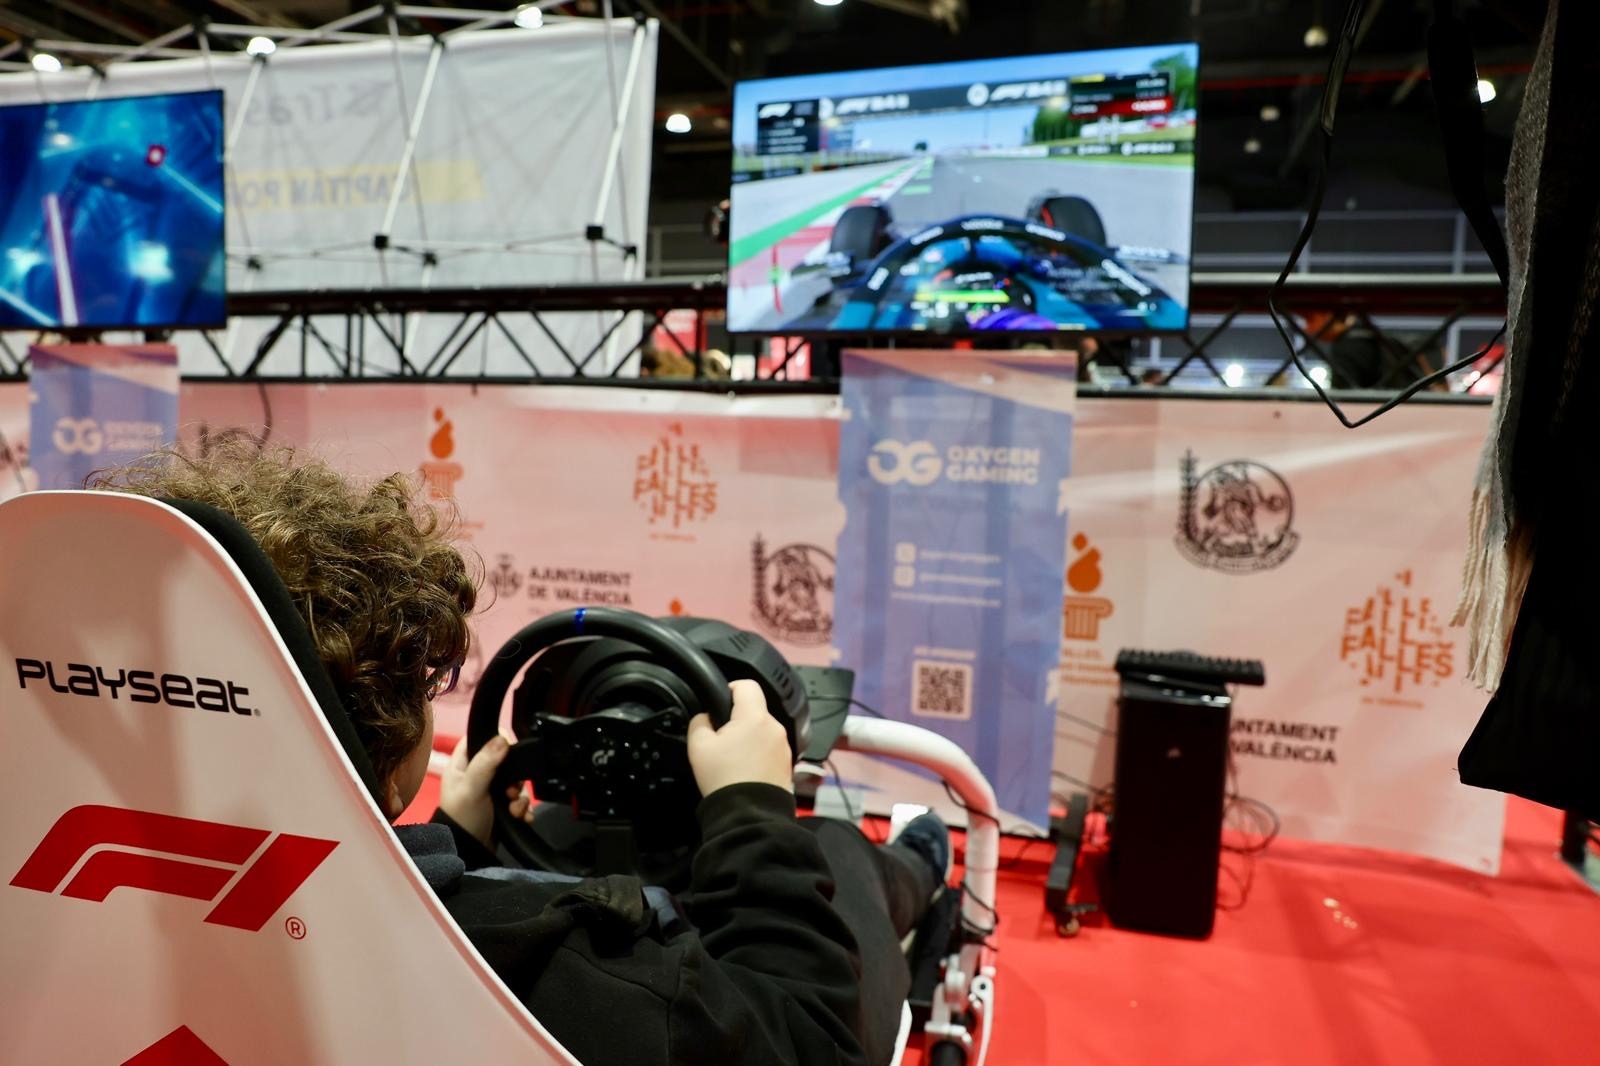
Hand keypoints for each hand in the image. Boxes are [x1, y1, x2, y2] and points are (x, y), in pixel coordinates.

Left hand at [438, 735, 533, 848]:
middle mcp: (476, 775)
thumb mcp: (471, 788)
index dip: (496, 739)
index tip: (510, 748)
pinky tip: (522, 816)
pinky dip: (523, 808)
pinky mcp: (502, 807)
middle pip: (504, 760)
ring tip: (513, 809)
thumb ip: (486, 763)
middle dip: (515, 776)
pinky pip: (520, 800)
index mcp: (462, 765)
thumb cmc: (462, 818)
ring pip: (515, 781)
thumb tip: (503, 737)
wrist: (468, 854)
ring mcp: (490, 792)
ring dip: (520, 796)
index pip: (480, 738)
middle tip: (510, 790)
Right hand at [687, 680, 793, 797]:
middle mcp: (775, 728)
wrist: (749, 815)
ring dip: (748, 737)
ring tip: (732, 758)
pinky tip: (745, 769)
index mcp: (755, 717)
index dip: (730, 688)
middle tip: (719, 738)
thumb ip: (699, 722)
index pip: (747, 684)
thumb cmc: (724, 778)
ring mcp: (784, 746)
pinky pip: (770, 748)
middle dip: (737, 719)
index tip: (719, 703)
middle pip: (755, 710)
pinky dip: (758, 753)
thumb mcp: (698, 746)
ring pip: (762, 730)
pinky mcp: (787, 763)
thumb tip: (706, 717)